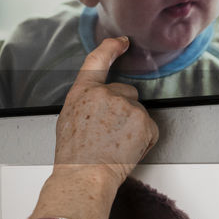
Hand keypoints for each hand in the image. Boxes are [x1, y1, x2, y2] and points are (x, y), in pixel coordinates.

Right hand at [29, 37, 158, 218]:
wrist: (85, 175)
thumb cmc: (74, 156)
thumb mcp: (68, 119)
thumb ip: (86, 102)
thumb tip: (99, 99)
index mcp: (83, 92)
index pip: (98, 60)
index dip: (111, 47)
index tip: (121, 42)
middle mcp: (105, 93)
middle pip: (126, 92)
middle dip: (123, 109)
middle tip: (110, 133)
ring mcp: (127, 106)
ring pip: (138, 111)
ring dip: (133, 125)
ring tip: (116, 145)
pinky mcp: (144, 121)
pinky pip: (149, 127)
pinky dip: (144, 138)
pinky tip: (128, 149)